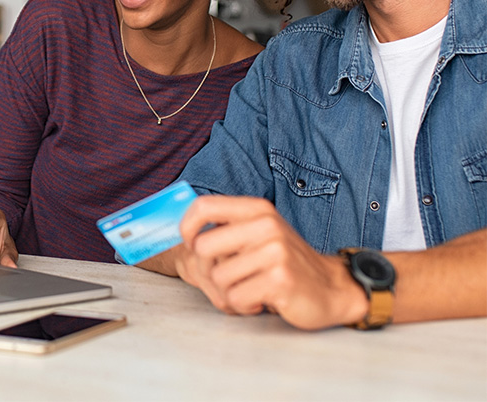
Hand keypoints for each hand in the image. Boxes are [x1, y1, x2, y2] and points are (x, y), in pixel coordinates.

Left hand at [175, 196, 366, 329]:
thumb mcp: (259, 233)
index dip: (187, 228)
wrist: (332, 287)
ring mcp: (274, 251)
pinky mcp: (280, 279)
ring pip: (218, 277)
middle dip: (208, 270)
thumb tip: (180, 230)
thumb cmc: (285, 262)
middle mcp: (266, 225)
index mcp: (257, 209)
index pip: (203, 207)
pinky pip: (236, 297)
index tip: (191, 245)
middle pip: (203, 247)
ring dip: (229, 291)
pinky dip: (243, 305)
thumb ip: (227, 227)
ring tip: (250, 288)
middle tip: (227, 278)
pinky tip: (261, 300)